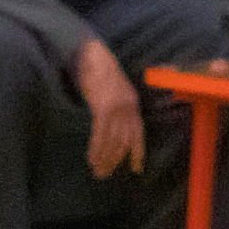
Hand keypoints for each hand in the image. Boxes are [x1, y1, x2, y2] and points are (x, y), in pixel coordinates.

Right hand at [74, 38, 144, 178]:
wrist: (91, 54)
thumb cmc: (98, 71)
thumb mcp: (114, 90)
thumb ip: (117, 107)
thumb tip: (112, 128)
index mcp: (133, 104)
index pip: (138, 134)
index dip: (137, 153)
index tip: (136, 169)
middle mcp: (129, 107)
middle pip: (124, 141)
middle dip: (115, 160)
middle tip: (104, 174)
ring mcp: (117, 107)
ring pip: (113, 141)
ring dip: (104, 158)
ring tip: (96, 169)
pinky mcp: (104, 107)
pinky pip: (101, 134)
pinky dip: (96, 148)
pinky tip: (91, 157)